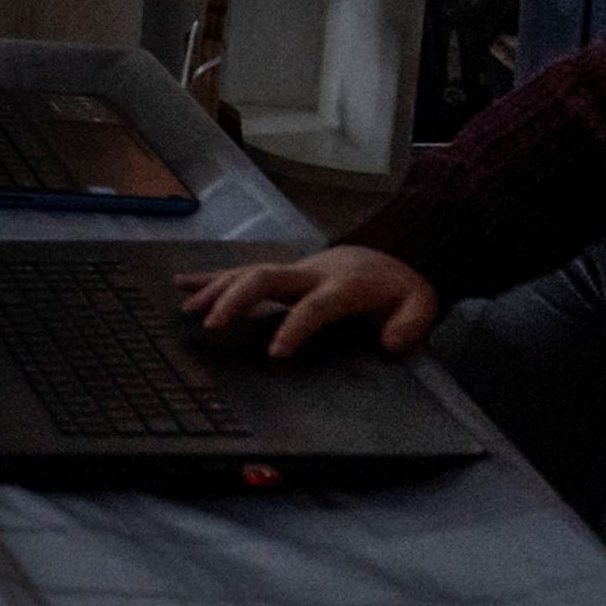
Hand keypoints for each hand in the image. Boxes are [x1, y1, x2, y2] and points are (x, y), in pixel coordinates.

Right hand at [177, 244, 441, 360]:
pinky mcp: (283, 272)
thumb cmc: (402, 288)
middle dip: (236, 298)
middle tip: (213, 326)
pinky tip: (182, 284)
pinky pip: (242, 271)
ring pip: (248, 272)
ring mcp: (294, 270)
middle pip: (266, 277)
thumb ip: (411, 323)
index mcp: (343, 286)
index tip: (275, 353)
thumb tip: (390, 343)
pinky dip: (211, 276)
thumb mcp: (423, 304)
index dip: (295, 327)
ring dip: (216, 289)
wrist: (392, 253)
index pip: (315, 305)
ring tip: (191, 312)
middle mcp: (311, 274)